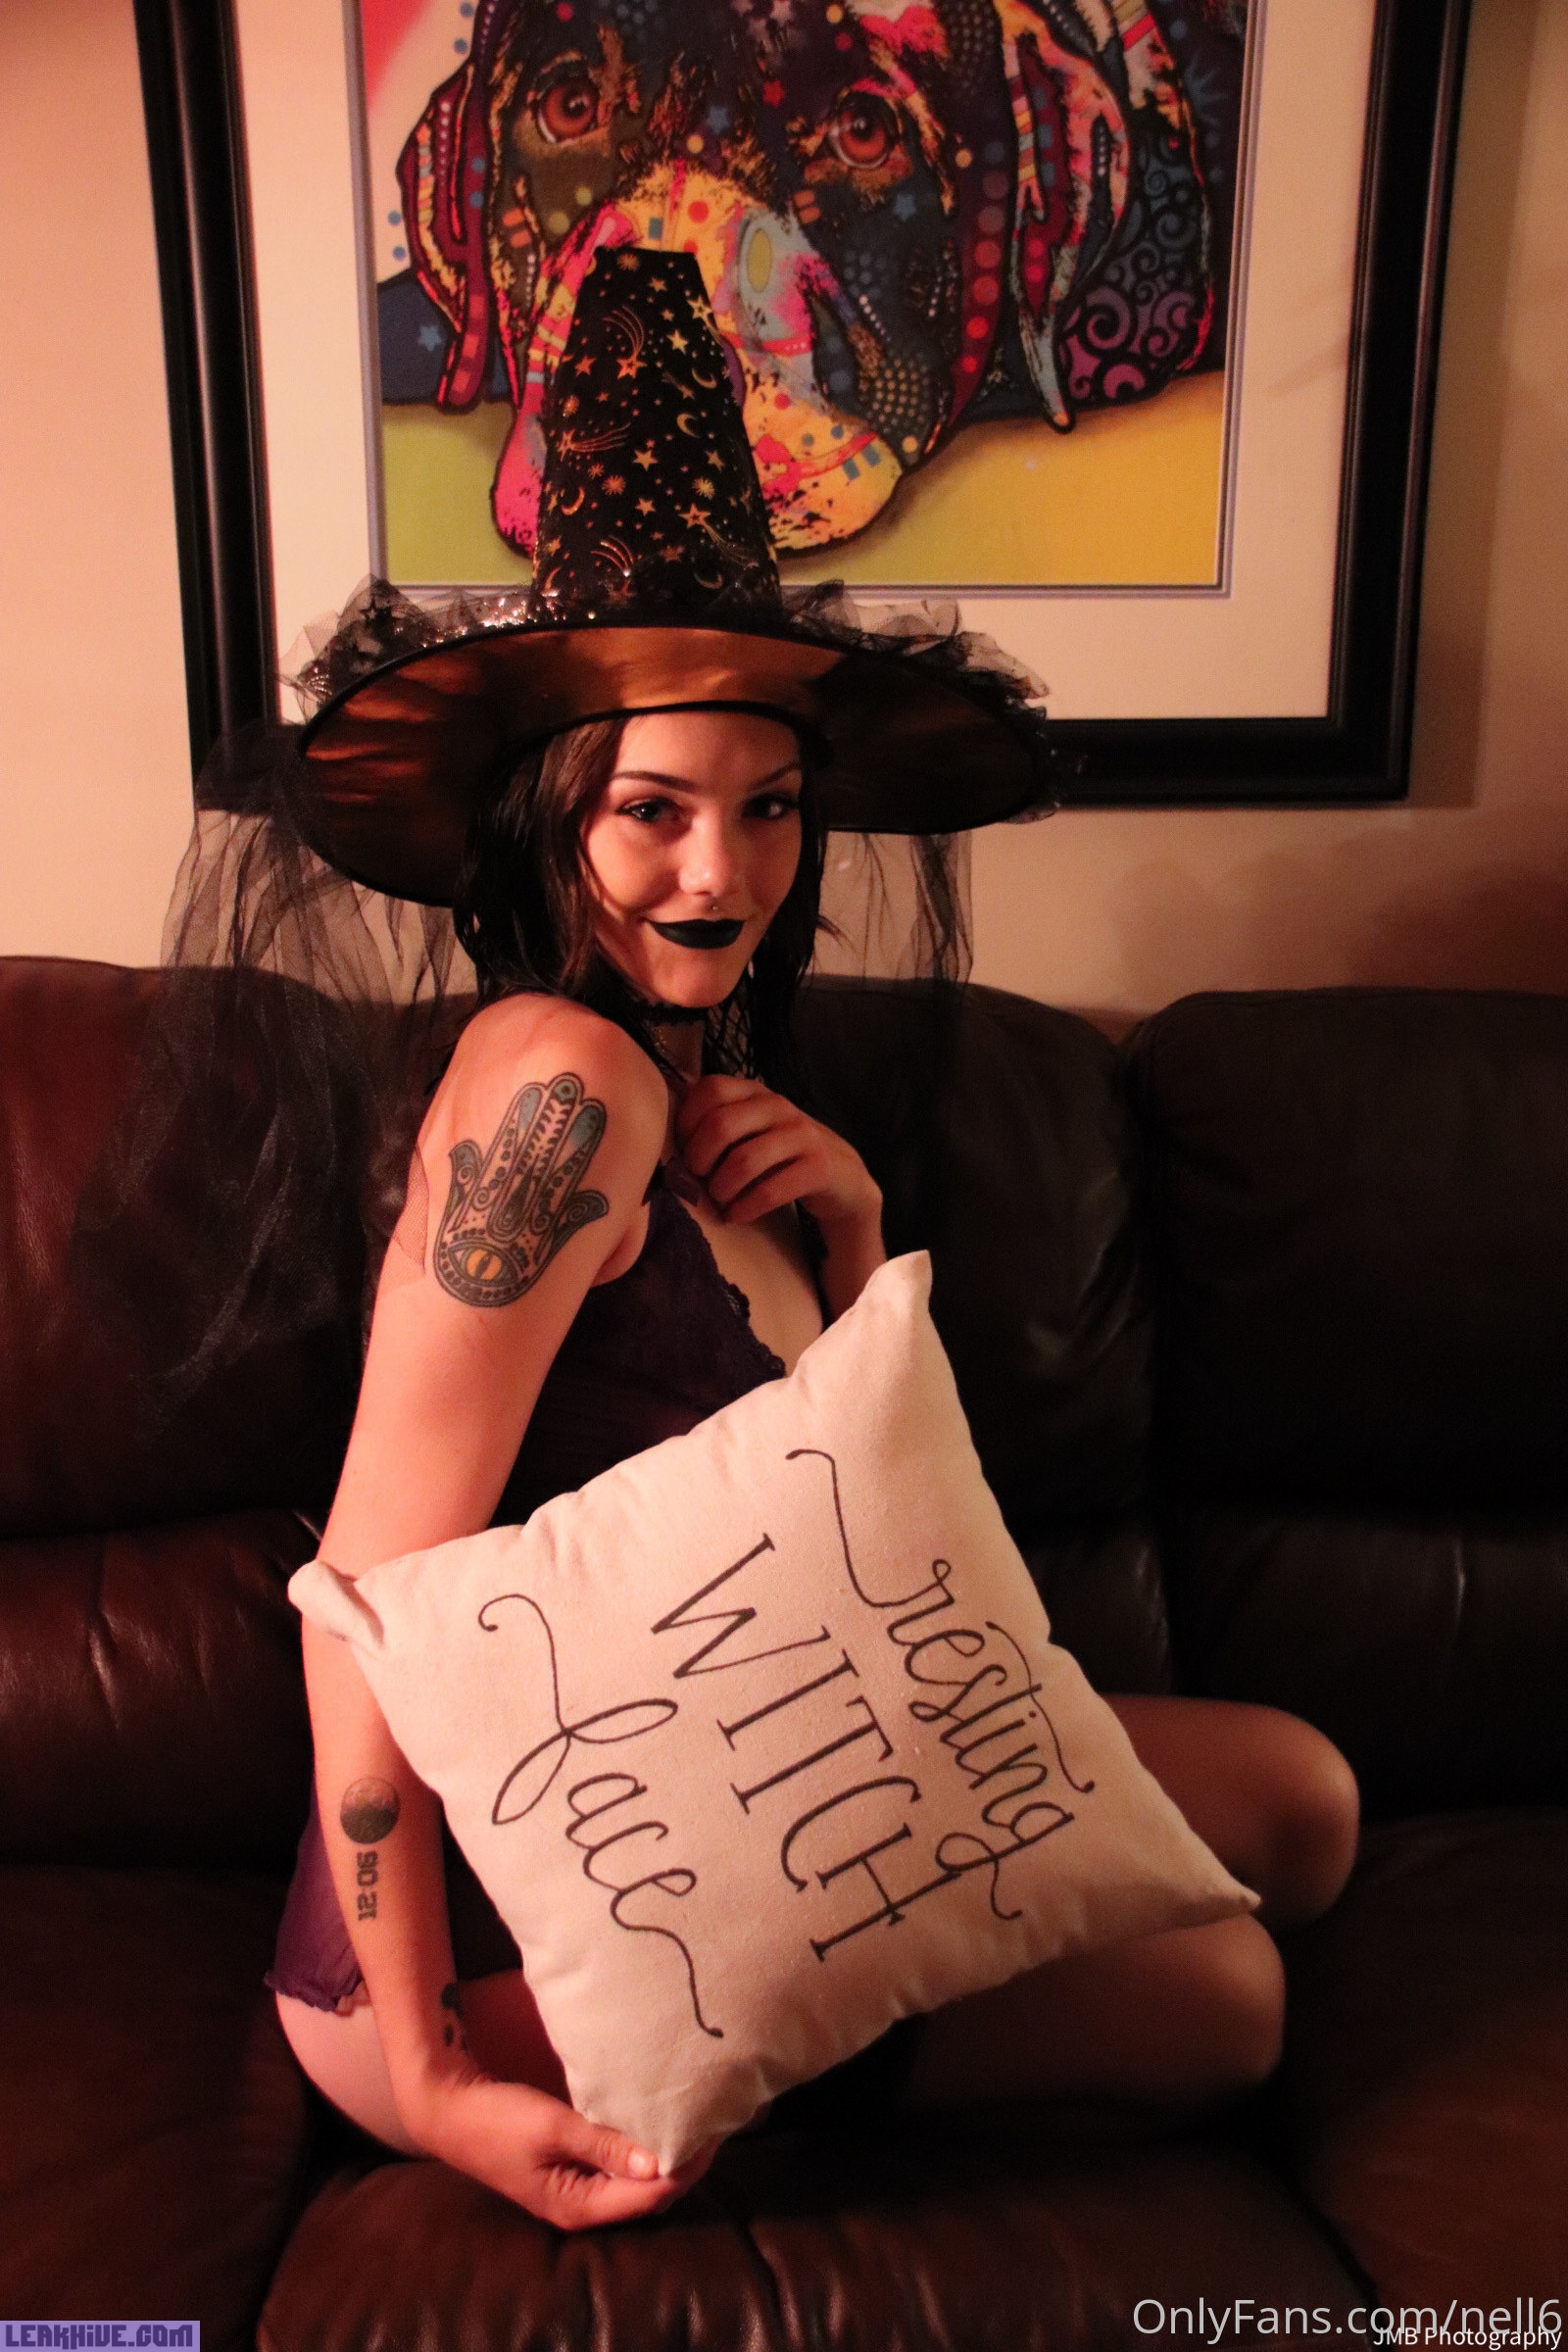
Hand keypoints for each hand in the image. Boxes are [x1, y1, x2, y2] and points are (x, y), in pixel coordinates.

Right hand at [403, 2062, 717, 2228]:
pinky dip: (642, 2149)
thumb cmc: (498, 2120)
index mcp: (578, 2206)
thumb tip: (659, 2163)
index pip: (650, 2196)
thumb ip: (604, 2144)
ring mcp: (576, 2189)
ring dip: (665, 2156)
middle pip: (649, 2195)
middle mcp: (583, 2206)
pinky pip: (619, 2166)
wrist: (450, 2109)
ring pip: (636, 2181)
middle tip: (716, 2124)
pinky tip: (656, 2122)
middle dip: (684, 2165)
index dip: (686, 2168)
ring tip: (695, 2121)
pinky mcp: (571, 2168)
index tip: (715, 2132)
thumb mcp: (552, 2127)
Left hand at [674, 1074, 880, 1237]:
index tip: (684, 1150)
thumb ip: (712, 1112)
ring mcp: (801, 1134)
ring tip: (718, 1200)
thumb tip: (668, 1088)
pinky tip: (736, 1215)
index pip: (709, 1089)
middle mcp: (778, 1105)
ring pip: (744, 1160)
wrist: (840, 1176)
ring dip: (721, 1189)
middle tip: (697, 1180)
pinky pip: (770, 1190)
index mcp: (755, 1091)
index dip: (687, 1122)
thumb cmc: (779, 1154)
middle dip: (699, 1160)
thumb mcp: (747, 1126)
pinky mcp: (818, 1167)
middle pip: (720, 1125)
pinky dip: (745, 1208)